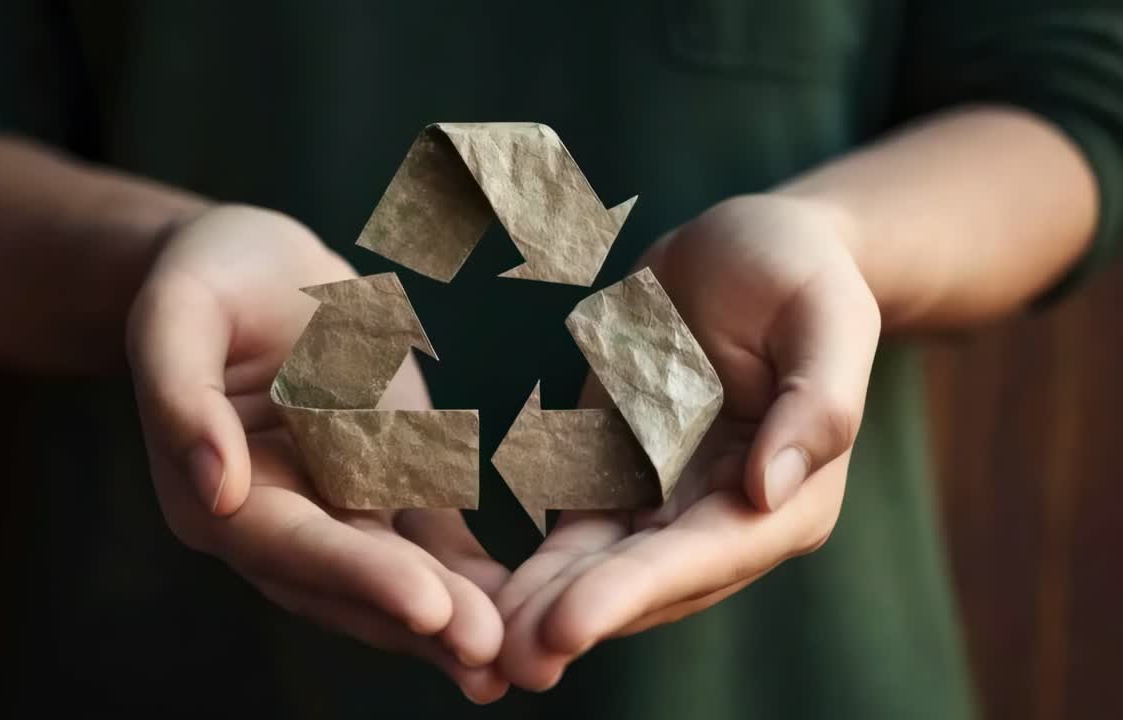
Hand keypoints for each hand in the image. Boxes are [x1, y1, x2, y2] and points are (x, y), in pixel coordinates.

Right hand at [126, 205, 510, 702]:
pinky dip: (475, 572)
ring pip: (399, 574)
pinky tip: (529, 601)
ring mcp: (340, 507)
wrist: (258, 264)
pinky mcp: (389, 484)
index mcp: (221, 494)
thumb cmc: (210, 275)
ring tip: (516, 657)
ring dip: (453, 617)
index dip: (356, 576)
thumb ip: (180, 397)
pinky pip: (434, 536)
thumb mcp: (177, 312)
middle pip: (350, 582)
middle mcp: (281, 518)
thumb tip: (216, 493)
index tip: (425, 605)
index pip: (289, 545)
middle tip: (489, 652)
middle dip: (418, 620)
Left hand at [495, 194, 881, 688]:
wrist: (747, 249)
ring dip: (551, 608)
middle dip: (581, 618)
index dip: (637, 591)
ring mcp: (675, 499)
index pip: (707, 553)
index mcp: (790, 493)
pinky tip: (491, 596)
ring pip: (607, 567)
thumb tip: (770, 493)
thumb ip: (817, 404)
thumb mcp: (826, 314)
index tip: (570, 624)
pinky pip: (580, 529)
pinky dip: (541, 566)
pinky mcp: (626, 473)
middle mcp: (730, 513)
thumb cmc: (799, 270)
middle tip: (513, 661)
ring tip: (489, 649)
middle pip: (650, 578)